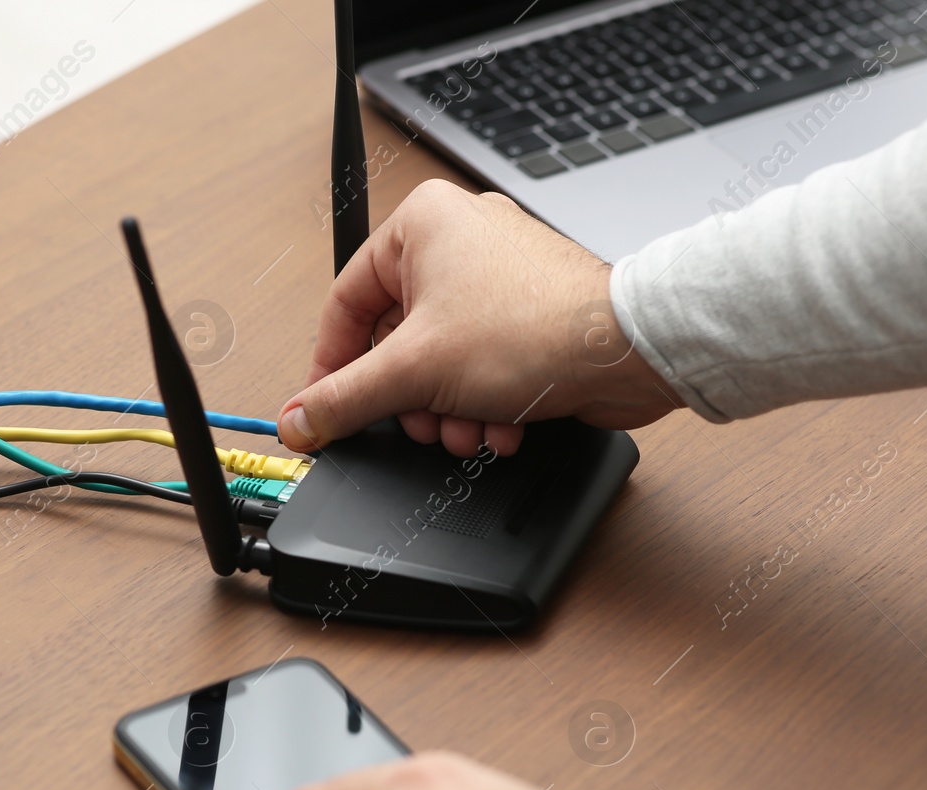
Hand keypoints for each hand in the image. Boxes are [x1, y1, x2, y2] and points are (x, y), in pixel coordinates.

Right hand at [278, 179, 680, 456]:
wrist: (626, 352)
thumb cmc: (538, 328)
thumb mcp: (415, 372)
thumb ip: (345, 399)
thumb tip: (300, 418)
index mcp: (420, 224)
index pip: (346, 304)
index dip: (332, 367)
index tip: (325, 411)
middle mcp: (459, 240)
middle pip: (395, 341)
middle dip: (411, 399)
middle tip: (420, 424)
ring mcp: (497, 277)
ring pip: (439, 362)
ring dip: (449, 411)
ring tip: (470, 429)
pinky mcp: (527, 314)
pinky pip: (479, 365)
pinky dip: (484, 403)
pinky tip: (502, 425)